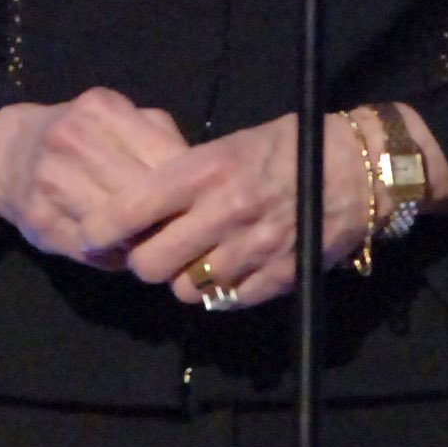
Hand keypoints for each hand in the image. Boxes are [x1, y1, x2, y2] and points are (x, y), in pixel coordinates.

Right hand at [0, 89, 187, 267]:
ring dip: (142, 241)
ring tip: (155, 243)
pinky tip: (122, 250)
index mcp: (102, 110)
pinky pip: (93, 250)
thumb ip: (160, 140)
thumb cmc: (80, 137)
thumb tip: (200, 189)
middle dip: (166, 219)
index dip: (189, 191)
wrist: (8, 152)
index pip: (165, 161)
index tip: (202, 206)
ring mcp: (52, 182)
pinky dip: (114, 256)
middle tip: (185, 233)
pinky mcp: (40, 222)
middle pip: (142, 196)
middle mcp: (73, 141)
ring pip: (119, 228)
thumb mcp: (120, 120)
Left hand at [111, 112, 373, 310]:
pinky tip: (228, 268)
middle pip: (151, 263)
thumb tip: (139, 208)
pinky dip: (219, 292)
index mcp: (208, 169)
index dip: (101, 228)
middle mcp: (226, 210)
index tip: (90, 235)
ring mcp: (253, 248)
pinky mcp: (277, 277)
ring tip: (196, 258)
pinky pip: (225, 301)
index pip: (133, 208)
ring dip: (184, 279)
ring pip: (186, 289)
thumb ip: (186, 176)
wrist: (357, 169)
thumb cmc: (285, 148)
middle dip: (144, 261)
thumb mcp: (230, 145)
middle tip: (151, 250)